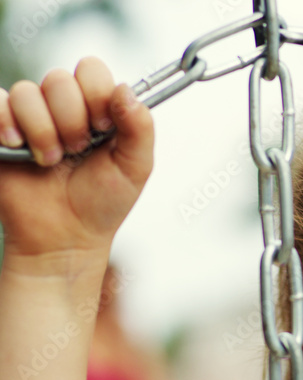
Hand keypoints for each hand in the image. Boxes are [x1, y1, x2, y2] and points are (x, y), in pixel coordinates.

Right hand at [0, 57, 153, 262]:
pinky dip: (5, 122)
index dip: (96, 95)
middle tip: (76, 151)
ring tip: (50, 161)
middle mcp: (61, 108)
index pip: (91, 70)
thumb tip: (125, 89)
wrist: (64, 237)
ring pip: (27, 92)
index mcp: (96, 109)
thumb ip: (140, 127)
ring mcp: (28, 117)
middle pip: (59, 78)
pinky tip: (18, 147)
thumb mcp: (135, 166)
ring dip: (43, 131)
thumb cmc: (101, 203)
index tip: (103, 129)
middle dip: (71, 121)